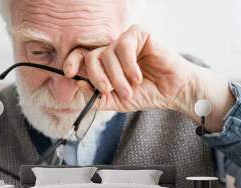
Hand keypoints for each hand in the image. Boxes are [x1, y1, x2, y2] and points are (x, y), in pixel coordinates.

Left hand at [63, 25, 234, 131]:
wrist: (171, 92)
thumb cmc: (146, 94)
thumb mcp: (117, 102)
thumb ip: (97, 97)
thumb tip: (78, 83)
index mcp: (105, 64)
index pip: (82, 57)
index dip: (72, 62)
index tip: (69, 73)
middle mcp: (112, 50)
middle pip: (91, 57)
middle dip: (98, 77)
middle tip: (109, 91)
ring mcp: (125, 41)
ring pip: (107, 54)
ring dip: (117, 77)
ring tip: (130, 89)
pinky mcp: (139, 33)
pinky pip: (123, 46)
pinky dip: (129, 65)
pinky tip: (138, 77)